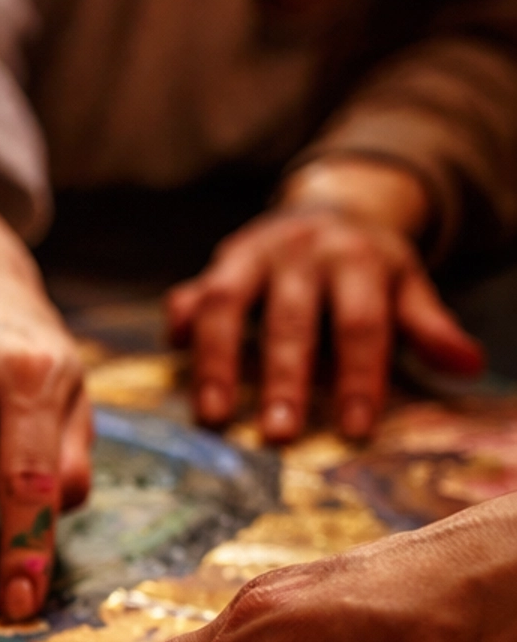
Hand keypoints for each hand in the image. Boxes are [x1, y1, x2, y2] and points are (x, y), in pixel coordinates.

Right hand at [168, 160, 483, 442]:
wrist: (330, 205)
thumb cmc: (369, 265)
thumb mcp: (407, 285)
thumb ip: (429, 326)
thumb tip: (468, 367)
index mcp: (357, 257)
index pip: (360, 322)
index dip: (359, 375)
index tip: (356, 429)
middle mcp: (302, 250)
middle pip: (292, 316)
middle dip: (284, 377)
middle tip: (278, 436)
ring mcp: (253, 253)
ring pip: (228, 303)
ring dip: (217, 360)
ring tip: (213, 416)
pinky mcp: (217, 263)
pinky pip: (192, 289)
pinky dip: (180, 319)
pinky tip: (173, 352)